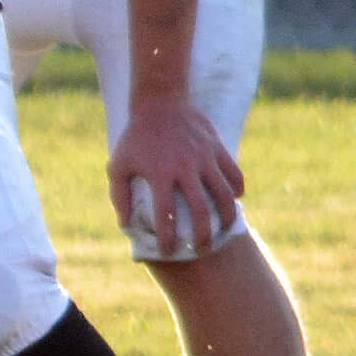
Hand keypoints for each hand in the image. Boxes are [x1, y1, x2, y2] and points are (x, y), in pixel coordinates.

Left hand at [110, 98, 241, 258]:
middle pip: (202, 211)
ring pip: (225, 195)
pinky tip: (233, 201)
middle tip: (201, 250)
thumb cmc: (135, 139)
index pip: (166, 214)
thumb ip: (120, 196)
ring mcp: (205, 158)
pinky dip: (237, 191)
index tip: (169, 251)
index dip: (169, 237)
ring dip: (227, 218)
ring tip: (223, 232)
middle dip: (203, 236)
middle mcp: (185, 168)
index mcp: (159, 174)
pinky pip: (235, 175)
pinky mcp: (218, 149)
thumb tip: (125, 225)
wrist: (160, 104)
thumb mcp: (118, 165)